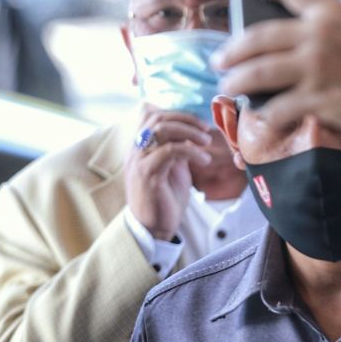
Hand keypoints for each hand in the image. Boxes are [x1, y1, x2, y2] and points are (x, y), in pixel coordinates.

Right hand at [124, 108, 211, 240]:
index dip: (177, 114)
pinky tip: (204, 159)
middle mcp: (135, 150)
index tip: (199, 125)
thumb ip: (175, 148)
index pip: (152, 115)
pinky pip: (169, 151)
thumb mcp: (171, 167)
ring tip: (205, 142)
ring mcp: (139, 161)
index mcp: (139, 146)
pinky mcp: (147, 174)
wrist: (152, 227)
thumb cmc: (163, 198)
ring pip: (161, 130)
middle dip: (185, 119)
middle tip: (205, 130)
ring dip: (188, 131)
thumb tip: (191, 133)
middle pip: (156, 118)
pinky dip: (190, 151)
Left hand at [214, 0, 340, 135]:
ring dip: (235, 82)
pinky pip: (276, 107)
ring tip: (228, 86)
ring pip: (257, 74)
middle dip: (230, 51)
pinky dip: (265, 112)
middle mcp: (320, 36)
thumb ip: (319, 24)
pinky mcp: (317, 99)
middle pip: (257, 38)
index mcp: (332, 11)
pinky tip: (261, 112)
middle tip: (218, 60)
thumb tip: (275, 37)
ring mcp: (317, 68)